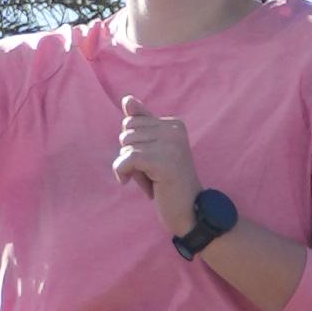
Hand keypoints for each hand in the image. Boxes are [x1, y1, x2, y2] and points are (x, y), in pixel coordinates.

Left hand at [114, 98, 201, 232]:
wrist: (189, 211)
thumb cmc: (166, 183)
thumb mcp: (152, 150)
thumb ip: (141, 124)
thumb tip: (127, 99)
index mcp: (173, 124)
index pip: (131, 123)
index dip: (134, 146)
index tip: (152, 162)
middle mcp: (174, 129)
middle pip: (126, 133)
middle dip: (130, 156)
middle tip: (151, 173)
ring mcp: (170, 144)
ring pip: (125, 147)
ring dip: (129, 167)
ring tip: (150, 178)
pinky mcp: (163, 161)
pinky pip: (125, 160)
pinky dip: (121, 173)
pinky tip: (129, 183)